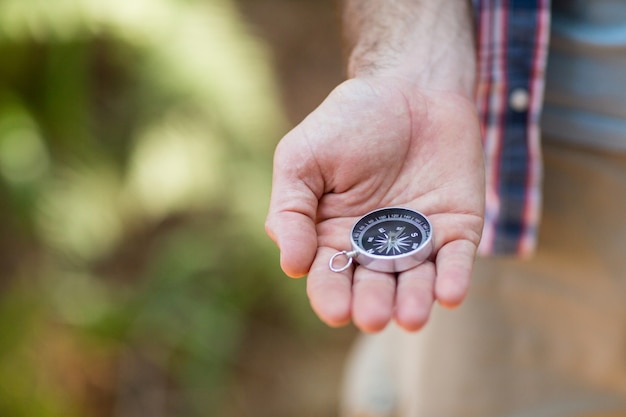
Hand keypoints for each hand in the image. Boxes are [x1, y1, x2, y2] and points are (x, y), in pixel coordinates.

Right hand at [265, 77, 483, 332]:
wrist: (409, 86)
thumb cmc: (348, 121)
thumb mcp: (301, 158)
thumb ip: (290, 209)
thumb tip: (290, 265)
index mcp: (333, 235)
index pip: (328, 277)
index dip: (330, 295)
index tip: (336, 310)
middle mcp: (375, 246)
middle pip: (373, 286)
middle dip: (373, 304)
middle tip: (374, 316)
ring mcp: (418, 239)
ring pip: (415, 281)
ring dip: (414, 301)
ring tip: (411, 316)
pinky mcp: (457, 227)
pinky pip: (456, 258)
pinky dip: (454, 277)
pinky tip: (449, 294)